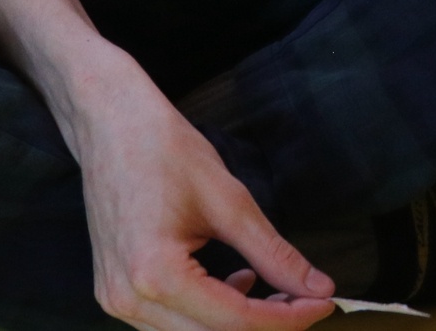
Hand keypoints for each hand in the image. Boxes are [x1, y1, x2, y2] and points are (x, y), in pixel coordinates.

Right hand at [61, 51, 336, 330]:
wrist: (110, 124)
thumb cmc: (163, 149)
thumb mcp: (229, 201)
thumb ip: (274, 253)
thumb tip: (318, 286)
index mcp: (155, 274)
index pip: (237, 321)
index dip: (289, 317)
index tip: (324, 302)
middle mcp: (129, 299)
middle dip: (268, 323)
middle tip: (308, 298)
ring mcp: (117, 301)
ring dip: (237, 322)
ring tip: (270, 287)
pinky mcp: (116, 293)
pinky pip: (171, 323)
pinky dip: (209, 313)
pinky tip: (233, 281)